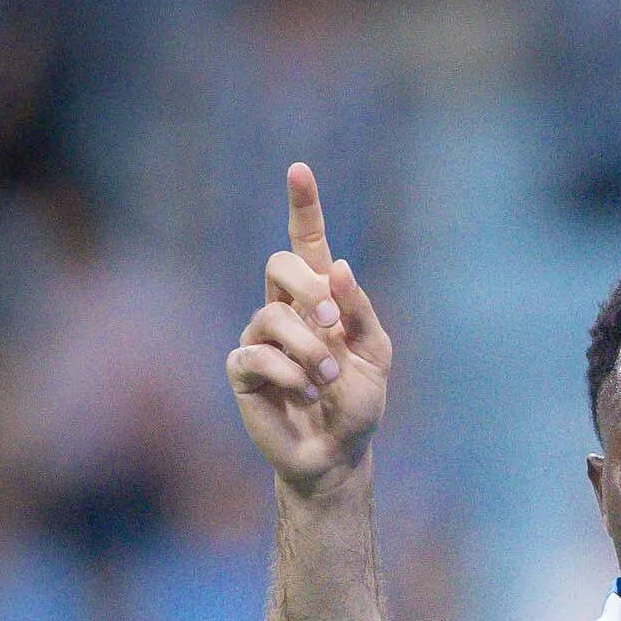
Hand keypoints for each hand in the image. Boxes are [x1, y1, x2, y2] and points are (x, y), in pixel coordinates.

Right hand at [227, 163, 392, 500]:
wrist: (338, 452)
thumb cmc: (357, 402)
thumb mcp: (376, 355)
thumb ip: (360, 313)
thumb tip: (339, 268)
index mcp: (322, 299)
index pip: (308, 244)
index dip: (303, 207)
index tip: (299, 169)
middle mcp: (285, 309)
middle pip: (278, 264)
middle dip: (308, 290)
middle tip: (333, 326)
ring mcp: (260, 336)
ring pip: (272, 315)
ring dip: (309, 349)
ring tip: (327, 381)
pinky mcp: (243, 369)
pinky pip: (257, 355)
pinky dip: (289, 375)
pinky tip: (303, 394)